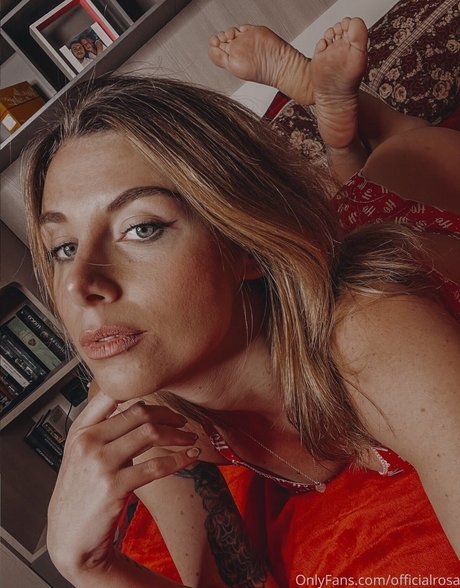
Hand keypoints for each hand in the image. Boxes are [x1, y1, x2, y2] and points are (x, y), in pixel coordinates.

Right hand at [47, 390, 199, 582]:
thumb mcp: (81, 454)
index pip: (110, 394)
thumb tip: (140, 407)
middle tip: (181, 421)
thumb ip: (104, 430)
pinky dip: (179, 459)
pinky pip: (156, 466)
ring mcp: (100, 463)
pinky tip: (190, 457)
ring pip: (150, 433)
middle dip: (167, 414)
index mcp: (80, 430)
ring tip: (190, 439)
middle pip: (138, 412)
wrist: (68, 537)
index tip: (162, 395)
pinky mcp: (114, 487)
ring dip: (177, 435)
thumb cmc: (80, 492)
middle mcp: (88, 441)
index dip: (139, 388)